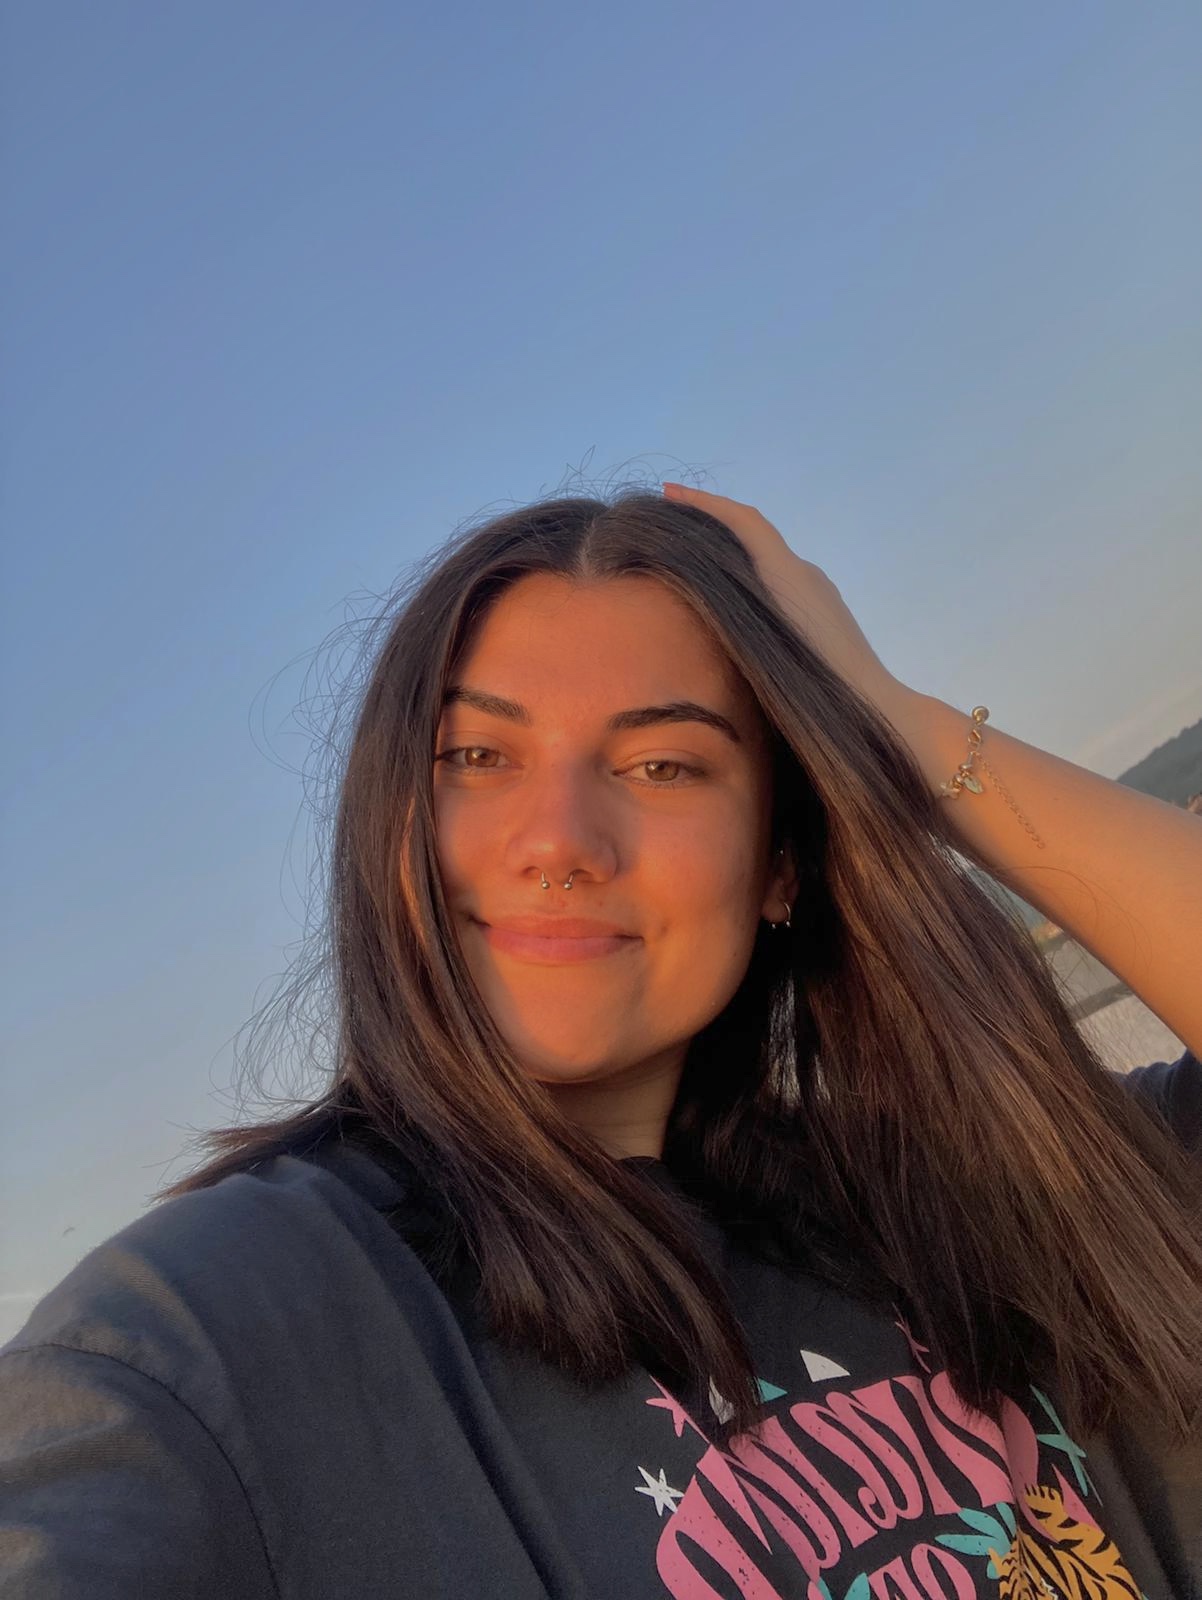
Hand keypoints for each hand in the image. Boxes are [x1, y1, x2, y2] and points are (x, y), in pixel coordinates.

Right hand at [661, 482, 913, 720]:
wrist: (877, 709)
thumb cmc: (818, 683)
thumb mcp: (765, 644)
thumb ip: (733, 609)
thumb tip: (697, 582)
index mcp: (788, 573)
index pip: (744, 521)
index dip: (705, 502)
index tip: (670, 492)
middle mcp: (806, 574)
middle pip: (755, 538)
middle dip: (714, 529)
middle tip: (672, 536)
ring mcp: (820, 595)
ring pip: (768, 565)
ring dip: (733, 560)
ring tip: (694, 577)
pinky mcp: (827, 617)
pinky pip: (780, 587)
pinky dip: (752, 584)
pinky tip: (735, 613)